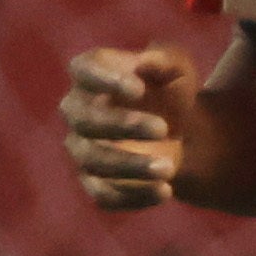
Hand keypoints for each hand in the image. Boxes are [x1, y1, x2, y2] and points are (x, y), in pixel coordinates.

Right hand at [65, 47, 201, 208]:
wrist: (179, 131)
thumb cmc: (170, 90)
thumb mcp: (176, 69)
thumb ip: (164, 60)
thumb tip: (146, 61)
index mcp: (90, 74)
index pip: (83, 71)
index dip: (105, 80)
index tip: (139, 89)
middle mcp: (76, 111)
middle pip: (85, 120)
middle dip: (123, 125)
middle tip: (164, 128)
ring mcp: (82, 149)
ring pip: (94, 161)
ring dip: (131, 165)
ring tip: (171, 167)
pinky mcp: (94, 182)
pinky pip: (103, 195)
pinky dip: (134, 196)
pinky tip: (165, 191)